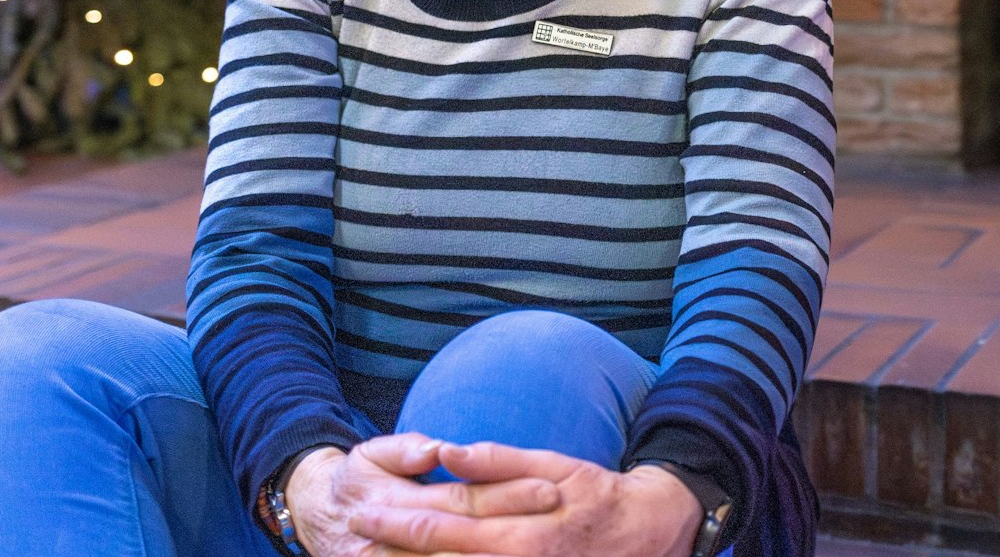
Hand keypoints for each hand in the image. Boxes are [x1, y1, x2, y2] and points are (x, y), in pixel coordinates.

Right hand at [284, 434, 560, 556]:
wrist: (322, 519)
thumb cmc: (357, 482)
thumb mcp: (371, 455)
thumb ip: (403, 449)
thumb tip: (436, 449)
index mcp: (397, 500)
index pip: (463, 498)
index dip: (506, 494)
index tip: (551, 487)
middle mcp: (399, 540)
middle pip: (470, 536)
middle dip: (517, 525)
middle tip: (561, 516)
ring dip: (502, 554)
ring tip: (551, 548)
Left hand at [346, 442, 701, 556]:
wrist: (648, 535)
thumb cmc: (598, 495)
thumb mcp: (555, 466)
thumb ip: (498, 461)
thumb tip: (447, 453)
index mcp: (516, 533)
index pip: (441, 529)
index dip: (395, 524)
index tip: (361, 514)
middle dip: (390, 554)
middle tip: (351, 543)